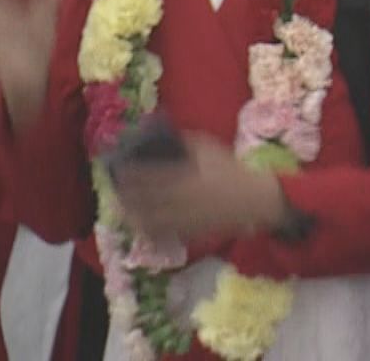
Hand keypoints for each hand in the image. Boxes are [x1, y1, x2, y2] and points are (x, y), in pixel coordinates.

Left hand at [114, 132, 291, 241]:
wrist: (252, 200)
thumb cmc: (232, 171)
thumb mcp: (211, 149)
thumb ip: (188, 143)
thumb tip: (167, 137)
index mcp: (183, 176)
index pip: (147, 176)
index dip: (130, 174)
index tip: (119, 170)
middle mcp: (178, 198)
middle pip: (143, 199)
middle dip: (126, 195)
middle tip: (117, 190)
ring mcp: (181, 218)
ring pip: (148, 218)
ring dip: (132, 213)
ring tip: (124, 208)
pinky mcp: (187, 232)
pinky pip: (161, 232)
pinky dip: (149, 229)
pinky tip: (143, 224)